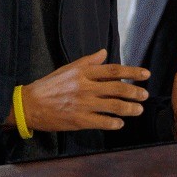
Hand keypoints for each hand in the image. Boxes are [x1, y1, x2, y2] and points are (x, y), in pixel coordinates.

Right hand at [12, 49, 149, 132]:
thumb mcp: (68, 68)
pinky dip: (113, 123)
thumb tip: (104, 53)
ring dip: (129, 108)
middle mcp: (86, 86)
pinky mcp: (80, 120)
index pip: (113, 70)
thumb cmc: (50, 84)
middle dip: (134, 92)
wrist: (31, 104)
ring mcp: (83, 104)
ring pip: (113, 106)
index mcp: (83, 72)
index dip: (131, 72)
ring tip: (139, 109)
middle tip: (145, 94)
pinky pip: (102, 122)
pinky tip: (120, 124)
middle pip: (117, 88)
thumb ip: (88, 61)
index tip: (145, 74)